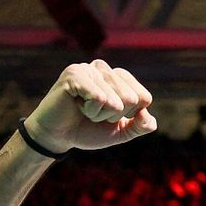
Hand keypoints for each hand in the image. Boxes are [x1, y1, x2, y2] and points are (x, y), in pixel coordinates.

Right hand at [23, 59, 157, 154]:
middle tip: (92, 113)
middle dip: (112, 115)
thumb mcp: (121, 132)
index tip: (109, 114)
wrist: (57, 136)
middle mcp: (105, 69)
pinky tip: (76, 104)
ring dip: (99, 114)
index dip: (129, 115)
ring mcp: (89, 69)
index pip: (144, 98)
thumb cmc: (88, 130)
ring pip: (115, 101)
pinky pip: (99, 98)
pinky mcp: (75, 74)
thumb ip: (141, 126)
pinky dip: (90, 110)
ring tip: (83, 109)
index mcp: (119, 78)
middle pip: (131, 99)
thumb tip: (147, 116)